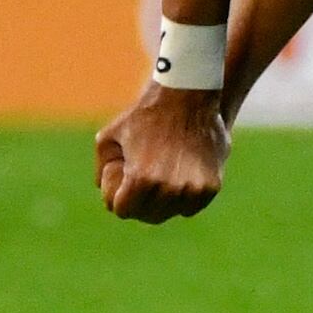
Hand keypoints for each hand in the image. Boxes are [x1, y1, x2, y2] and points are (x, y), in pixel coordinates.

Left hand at [95, 85, 228, 222]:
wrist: (188, 97)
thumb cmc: (145, 116)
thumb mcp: (109, 137)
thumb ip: (102, 169)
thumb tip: (104, 191)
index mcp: (141, 179)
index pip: (123, 211)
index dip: (119, 196)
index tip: (125, 179)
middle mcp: (169, 189)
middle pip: (148, 216)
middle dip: (140, 201)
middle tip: (142, 178)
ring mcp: (192, 189)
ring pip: (170, 212)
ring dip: (163, 200)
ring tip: (162, 174)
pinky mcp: (210, 187)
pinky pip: (190, 207)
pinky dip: (184, 197)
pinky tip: (179, 175)